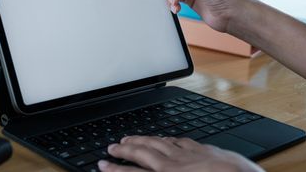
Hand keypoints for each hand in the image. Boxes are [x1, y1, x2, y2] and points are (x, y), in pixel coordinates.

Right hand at [98, 136, 263, 171]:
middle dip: (125, 150)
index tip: (102, 165)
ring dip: (141, 140)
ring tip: (130, 138)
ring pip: (158, 143)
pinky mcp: (203, 150)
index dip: (116, 170)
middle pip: (143, 153)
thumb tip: (151, 170)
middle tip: (112, 147)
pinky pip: (178, 141)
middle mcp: (174, 165)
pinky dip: (166, 138)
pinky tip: (163, 137)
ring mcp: (188, 155)